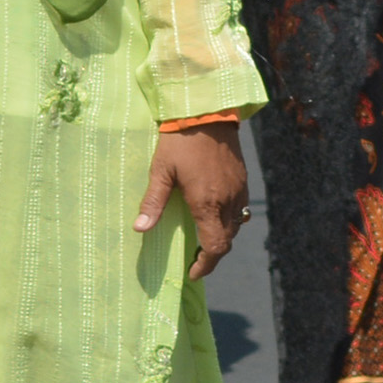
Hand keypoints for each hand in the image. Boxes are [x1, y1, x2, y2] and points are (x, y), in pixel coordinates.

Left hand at [135, 124, 248, 280]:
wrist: (207, 111)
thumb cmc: (180, 141)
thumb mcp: (161, 171)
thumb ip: (153, 202)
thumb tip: (140, 228)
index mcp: (207, 203)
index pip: (215, 247)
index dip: (205, 265)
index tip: (192, 271)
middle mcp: (228, 201)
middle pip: (226, 241)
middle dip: (212, 255)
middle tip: (194, 258)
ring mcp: (238, 190)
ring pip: (235, 226)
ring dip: (221, 237)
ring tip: (204, 238)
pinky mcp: (242, 179)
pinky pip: (240, 209)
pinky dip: (229, 220)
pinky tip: (214, 213)